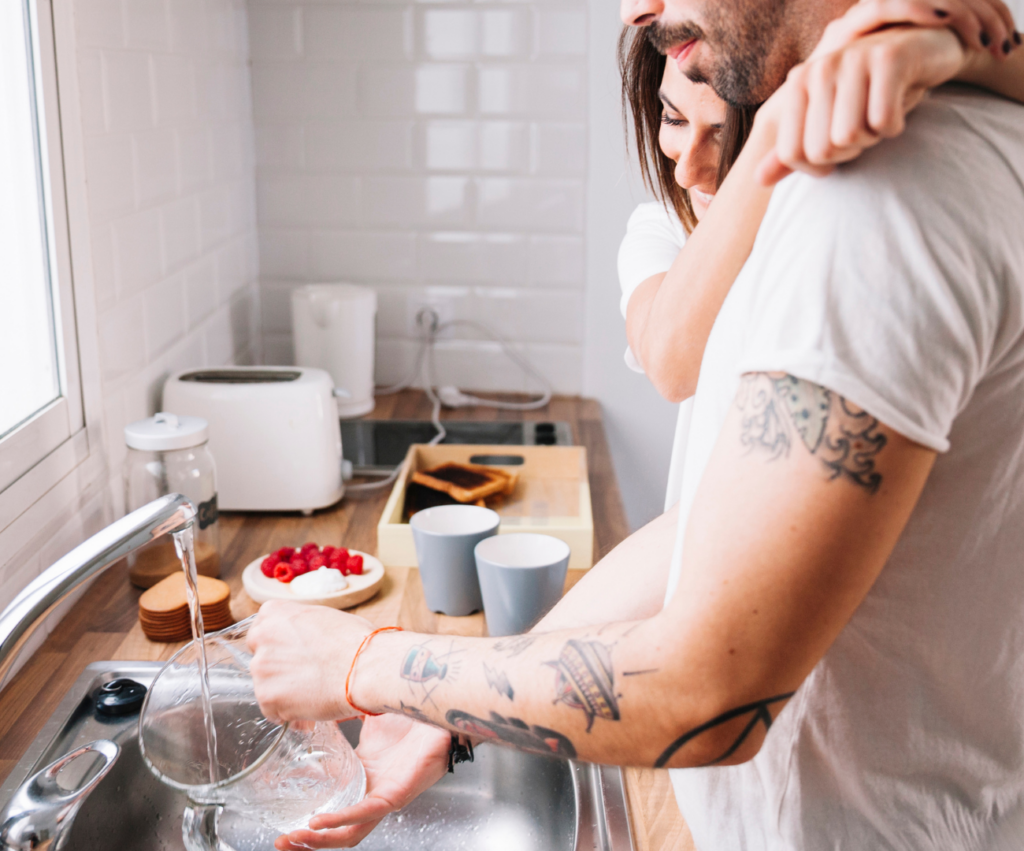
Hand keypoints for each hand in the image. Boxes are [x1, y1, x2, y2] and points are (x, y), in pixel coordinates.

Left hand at [247, 600, 373, 722]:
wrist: (366, 668)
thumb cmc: (356, 641)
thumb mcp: (325, 616)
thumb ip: (301, 626)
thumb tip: (301, 638)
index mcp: (274, 613)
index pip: (262, 633)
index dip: (280, 647)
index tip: (293, 655)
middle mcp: (262, 637)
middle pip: (262, 659)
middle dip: (279, 669)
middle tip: (305, 675)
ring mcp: (262, 668)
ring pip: (266, 686)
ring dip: (284, 692)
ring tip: (313, 693)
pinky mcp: (267, 697)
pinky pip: (272, 711)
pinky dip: (288, 713)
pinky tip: (309, 706)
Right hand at [274, 715, 451, 849]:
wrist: (439, 707)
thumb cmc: (412, 713)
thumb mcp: (367, 713)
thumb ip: (343, 710)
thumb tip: (314, 697)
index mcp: (364, 773)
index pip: (332, 804)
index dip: (309, 815)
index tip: (282, 816)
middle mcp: (372, 789)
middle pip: (338, 829)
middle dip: (308, 840)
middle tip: (280, 841)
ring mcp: (385, 795)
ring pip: (350, 830)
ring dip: (320, 840)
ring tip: (293, 838)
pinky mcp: (397, 794)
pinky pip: (366, 812)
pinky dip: (341, 820)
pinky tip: (319, 822)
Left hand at [756, 0, 1019, 184]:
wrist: (925, 49)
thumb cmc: (869, 92)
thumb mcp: (826, 122)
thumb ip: (792, 152)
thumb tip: (758, 181)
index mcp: (799, 84)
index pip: (792, 154)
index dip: (819, 166)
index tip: (839, 149)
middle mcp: (820, 68)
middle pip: (822, 150)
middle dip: (850, 151)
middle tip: (865, 127)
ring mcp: (853, 60)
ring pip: (851, 136)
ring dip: (873, 137)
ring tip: (881, 112)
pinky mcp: (889, 59)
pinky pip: (884, 122)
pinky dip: (896, 126)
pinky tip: (901, 104)